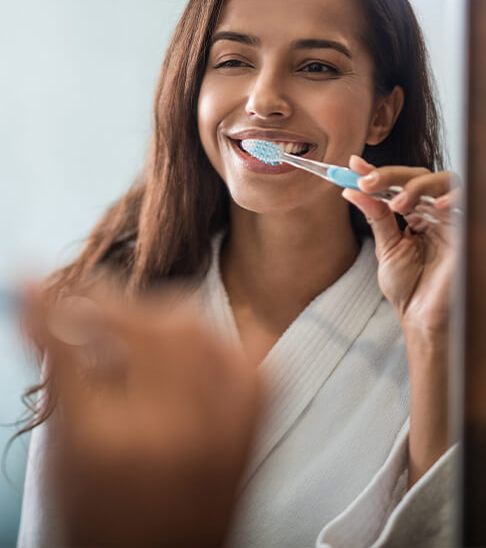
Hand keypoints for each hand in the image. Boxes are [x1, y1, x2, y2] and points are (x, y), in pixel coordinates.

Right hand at [23, 283, 260, 547]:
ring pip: (193, 328)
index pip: (71, 346)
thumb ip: (58, 375)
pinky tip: (184, 345)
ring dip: (156, 313)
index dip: (48, 306)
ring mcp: (222, 426)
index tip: (31, 282)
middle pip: (143, 326)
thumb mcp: (64, 453)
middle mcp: (171, 431)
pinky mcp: (252, 422)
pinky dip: (210, 338)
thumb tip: (39, 307)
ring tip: (133, 323)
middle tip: (90, 300)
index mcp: (106, 444)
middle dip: (109, 301)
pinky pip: (240, 352)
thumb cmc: (103, 519)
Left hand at [342, 154, 460, 346]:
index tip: (354, 165)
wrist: (421, 317)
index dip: (378, 172)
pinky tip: (434, 206)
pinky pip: (465, 204)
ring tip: (397, 203)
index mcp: (415, 214)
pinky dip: (451, 199)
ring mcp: (452, 219)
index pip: (399, 184)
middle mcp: (434, 212)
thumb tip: (352, 190)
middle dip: (391, 175)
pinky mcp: (466, 230)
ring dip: (417, 186)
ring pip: (444, 181)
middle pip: (420, 176)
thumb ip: (375, 216)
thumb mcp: (386, 247)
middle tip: (367, 182)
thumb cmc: (408, 287)